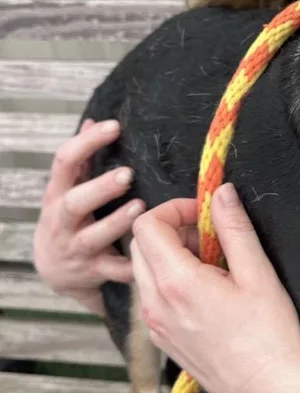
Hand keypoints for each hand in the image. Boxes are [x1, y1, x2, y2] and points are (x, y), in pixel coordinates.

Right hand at [33, 119, 144, 314]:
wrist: (53, 271)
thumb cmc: (70, 219)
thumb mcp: (68, 188)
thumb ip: (82, 159)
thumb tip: (94, 120)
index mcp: (57, 194)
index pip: (65, 162)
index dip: (87, 143)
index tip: (114, 126)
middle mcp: (63, 221)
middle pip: (73, 203)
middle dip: (100, 189)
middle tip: (127, 175)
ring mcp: (76, 249)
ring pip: (93, 238)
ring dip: (117, 223)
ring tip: (141, 208)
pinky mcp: (93, 272)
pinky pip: (115, 271)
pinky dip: (133, 265)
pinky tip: (153, 255)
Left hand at [132, 184, 299, 392]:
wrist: (269, 392)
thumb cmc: (270, 334)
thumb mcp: (259, 274)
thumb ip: (235, 229)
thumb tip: (221, 193)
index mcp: (177, 283)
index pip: (146, 225)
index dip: (174, 208)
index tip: (205, 214)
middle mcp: (155, 304)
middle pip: (140, 245)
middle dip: (172, 229)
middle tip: (211, 237)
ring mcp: (155, 325)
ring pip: (145, 270)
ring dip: (171, 254)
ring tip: (214, 264)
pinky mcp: (163, 339)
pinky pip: (153, 296)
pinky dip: (171, 280)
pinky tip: (208, 291)